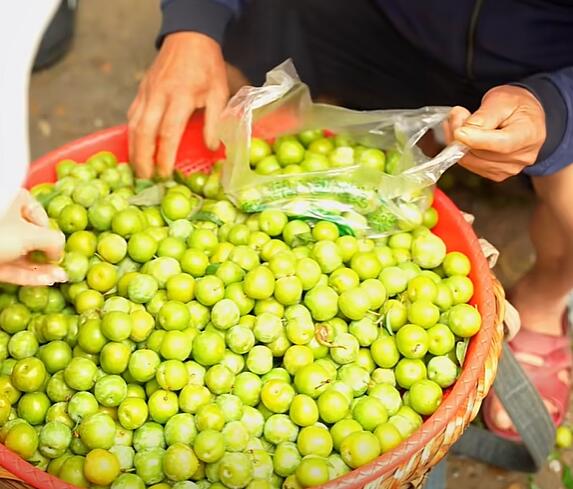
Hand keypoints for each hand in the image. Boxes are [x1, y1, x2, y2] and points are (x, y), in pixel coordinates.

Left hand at [0, 190, 66, 285]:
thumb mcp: (32, 234)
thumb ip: (54, 240)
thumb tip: (60, 249)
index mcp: (12, 200)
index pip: (39, 215)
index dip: (51, 232)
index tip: (58, 246)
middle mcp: (3, 219)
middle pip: (32, 238)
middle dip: (49, 255)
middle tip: (62, 267)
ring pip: (23, 256)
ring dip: (42, 268)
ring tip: (60, 278)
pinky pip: (12, 268)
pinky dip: (29, 275)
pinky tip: (46, 281)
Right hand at [128, 32, 228, 178]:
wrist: (189, 37)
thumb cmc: (207, 67)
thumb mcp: (219, 92)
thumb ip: (214, 121)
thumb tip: (211, 147)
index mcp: (179, 97)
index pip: (167, 133)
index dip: (164, 157)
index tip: (165, 174)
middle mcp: (158, 96)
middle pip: (143, 132)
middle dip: (142, 158)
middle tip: (146, 178)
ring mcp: (146, 93)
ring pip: (133, 125)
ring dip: (134, 149)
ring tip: (138, 168)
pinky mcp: (141, 91)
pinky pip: (132, 116)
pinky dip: (131, 134)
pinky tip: (136, 147)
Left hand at [444, 85, 545, 181]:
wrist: (523, 117)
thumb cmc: (515, 105)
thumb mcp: (502, 99)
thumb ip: (484, 115)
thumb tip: (462, 132)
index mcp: (529, 134)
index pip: (501, 144)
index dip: (477, 140)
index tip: (458, 132)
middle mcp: (521, 157)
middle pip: (481, 153)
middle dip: (460, 133)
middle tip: (456, 113)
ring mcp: (509, 168)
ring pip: (470, 160)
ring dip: (457, 141)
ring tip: (459, 120)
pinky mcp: (495, 174)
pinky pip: (470, 164)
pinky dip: (460, 150)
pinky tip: (463, 135)